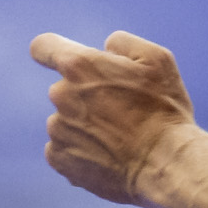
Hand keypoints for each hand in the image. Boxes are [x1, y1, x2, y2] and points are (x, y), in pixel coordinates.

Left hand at [31, 29, 207, 207]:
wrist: (164, 163)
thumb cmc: (164, 109)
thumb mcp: (156, 59)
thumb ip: (122, 43)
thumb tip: (105, 48)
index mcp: (80, 66)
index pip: (43, 47)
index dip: (50, 50)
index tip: (61, 59)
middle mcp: (61, 95)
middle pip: (64, 87)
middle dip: (87, 93)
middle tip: (121, 108)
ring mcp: (58, 129)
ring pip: (66, 118)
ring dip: (85, 123)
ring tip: (118, 136)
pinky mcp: (59, 159)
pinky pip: (63, 146)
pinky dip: (81, 148)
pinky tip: (107, 153)